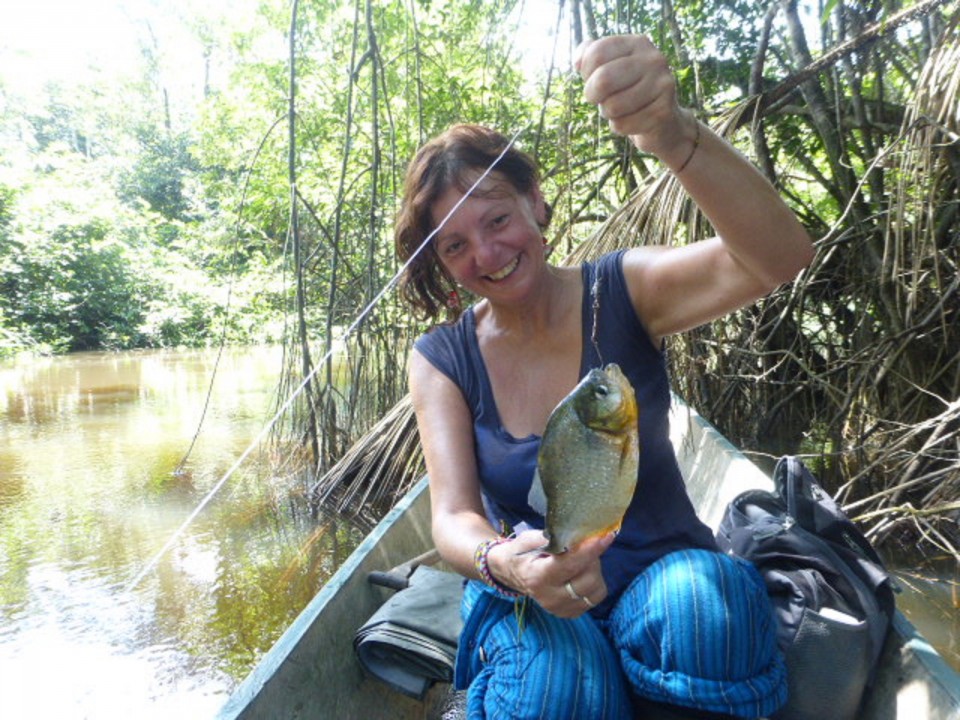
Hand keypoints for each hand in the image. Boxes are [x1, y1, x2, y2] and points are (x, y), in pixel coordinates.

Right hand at [488, 530, 614, 617]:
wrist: (512, 573)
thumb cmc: (522, 552)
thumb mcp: (530, 538)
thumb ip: (554, 537)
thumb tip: (581, 534)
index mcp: (537, 577)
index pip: (570, 564)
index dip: (590, 550)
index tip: (606, 536)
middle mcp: (550, 597)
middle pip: (588, 579)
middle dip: (593, 557)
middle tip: (585, 544)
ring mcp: (561, 608)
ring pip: (596, 589)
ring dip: (595, 569)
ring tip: (582, 559)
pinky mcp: (570, 613)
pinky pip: (595, 597)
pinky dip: (594, 582)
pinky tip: (581, 572)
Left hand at [574, 35, 695, 164]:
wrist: (662, 120)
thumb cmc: (627, 90)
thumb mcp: (609, 65)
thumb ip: (589, 53)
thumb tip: (578, 63)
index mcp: (638, 43)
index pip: (597, 52)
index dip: (586, 71)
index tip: (592, 78)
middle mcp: (654, 60)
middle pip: (603, 80)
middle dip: (592, 94)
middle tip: (599, 99)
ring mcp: (662, 85)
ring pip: (612, 106)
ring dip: (607, 112)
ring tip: (619, 108)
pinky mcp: (663, 112)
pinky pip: (622, 125)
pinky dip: (619, 127)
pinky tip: (632, 120)